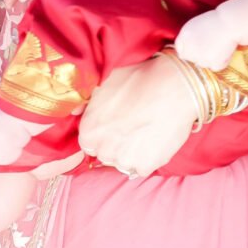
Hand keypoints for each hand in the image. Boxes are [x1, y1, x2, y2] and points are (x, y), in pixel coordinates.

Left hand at [78, 55, 194, 178]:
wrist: (173, 86)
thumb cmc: (138, 80)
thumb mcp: (105, 84)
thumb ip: (87, 103)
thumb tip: (74, 111)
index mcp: (88, 132)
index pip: (90, 143)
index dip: (104, 134)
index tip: (116, 126)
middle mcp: (102, 150)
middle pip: (107, 155)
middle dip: (117, 145)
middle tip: (134, 127)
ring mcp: (124, 160)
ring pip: (124, 162)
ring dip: (132, 153)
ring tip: (146, 132)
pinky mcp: (145, 166)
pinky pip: (143, 167)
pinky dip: (149, 157)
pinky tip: (156, 139)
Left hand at [175, 5, 239, 69]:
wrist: (231, 23)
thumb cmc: (215, 21)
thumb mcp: (194, 25)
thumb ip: (186, 38)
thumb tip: (183, 52)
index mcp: (183, 37)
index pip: (180, 50)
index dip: (189, 48)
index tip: (197, 45)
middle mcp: (190, 50)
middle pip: (190, 59)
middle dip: (198, 54)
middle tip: (210, 44)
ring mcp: (201, 59)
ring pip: (202, 64)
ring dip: (209, 58)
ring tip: (218, 45)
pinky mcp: (213, 64)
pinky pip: (214, 67)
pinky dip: (220, 62)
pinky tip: (224, 50)